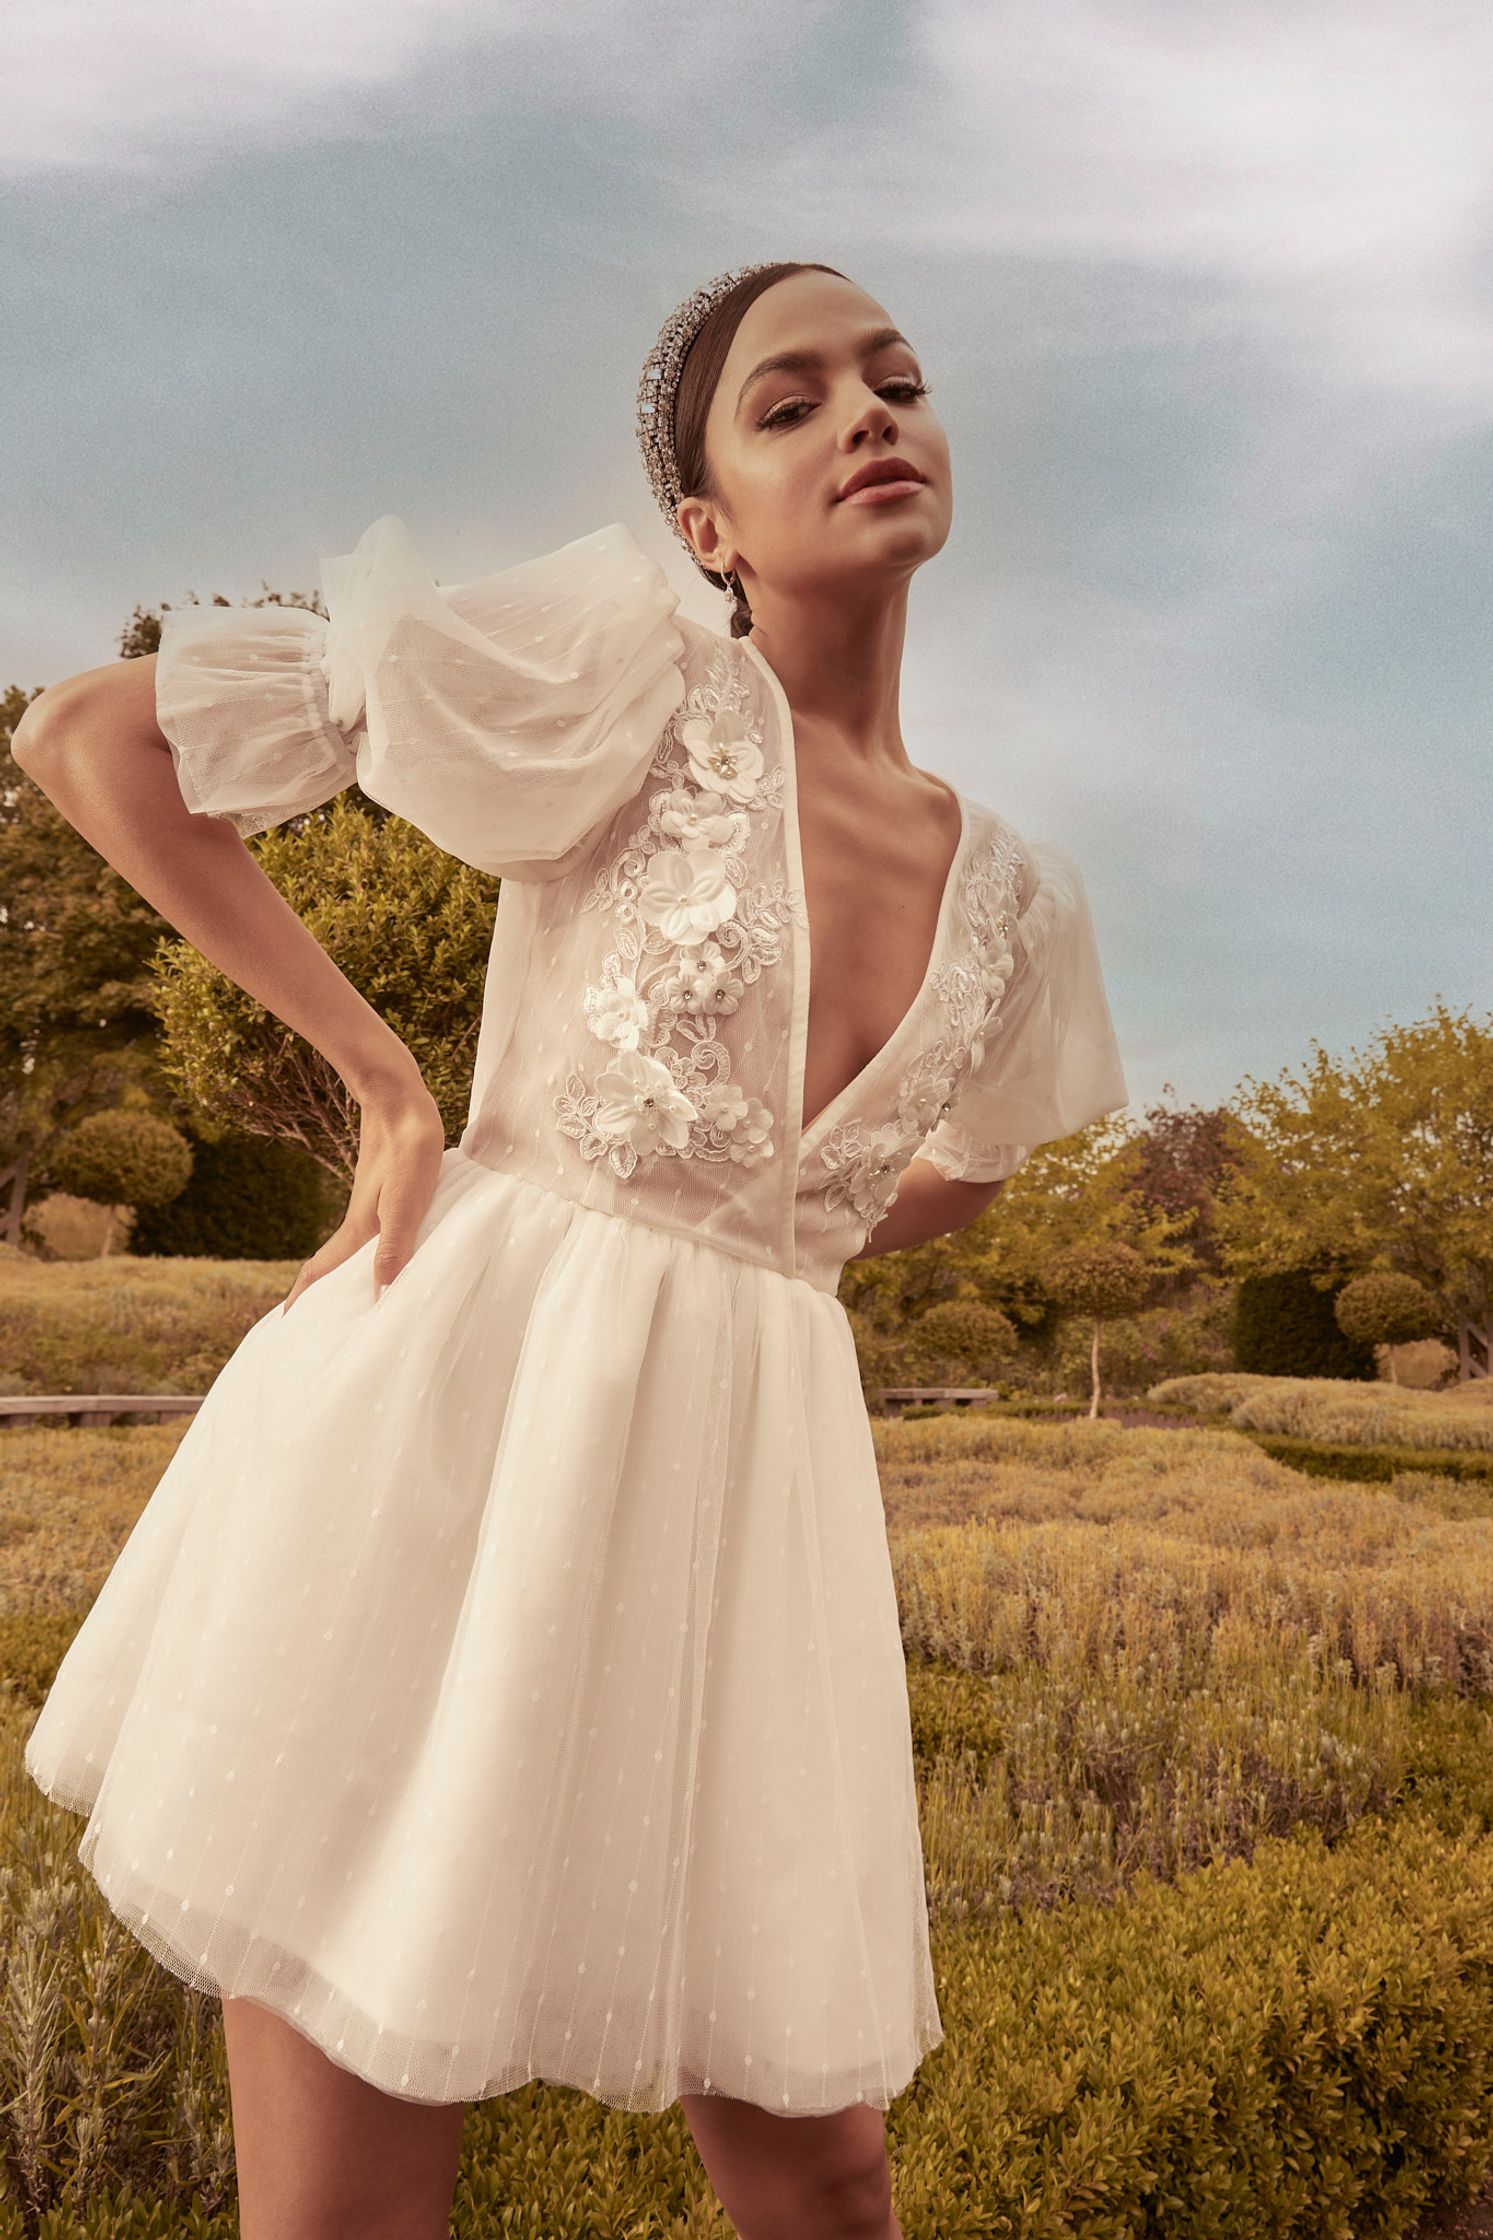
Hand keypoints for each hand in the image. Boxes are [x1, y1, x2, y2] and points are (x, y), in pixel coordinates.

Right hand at [279, 1080, 447, 1315]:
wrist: (399, 1099)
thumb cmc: (407, 1150)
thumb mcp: (404, 1202)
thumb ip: (394, 1245)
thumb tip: (380, 1293)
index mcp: (358, 1232)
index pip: (320, 1272)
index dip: (302, 1300)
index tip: (286, 1328)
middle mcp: (359, 1223)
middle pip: (331, 1267)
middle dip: (321, 1296)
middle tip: (318, 1326)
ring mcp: (371, 1207)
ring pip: (352, 1251)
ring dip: (347, 1277)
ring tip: (354, 1300)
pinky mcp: (385, 1193)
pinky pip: (373, 1235)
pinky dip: (372, 1254)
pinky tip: (388, 1254)